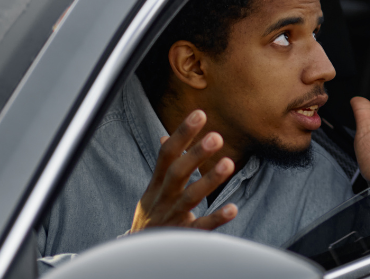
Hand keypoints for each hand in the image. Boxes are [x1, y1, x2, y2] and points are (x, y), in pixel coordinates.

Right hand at [130, 110, 236, 232]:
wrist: (137, 255)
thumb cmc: (152, 215)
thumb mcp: (153, 189)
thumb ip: (164, 165)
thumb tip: (167, 137)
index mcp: (156, 185)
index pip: (167, 155)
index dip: (182, 134)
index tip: (200, 114)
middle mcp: (162, 199)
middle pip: (177, 174)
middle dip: (195, 155)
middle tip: (217, 136)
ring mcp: (172, 218)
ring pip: (189, 198)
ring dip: (209, 180)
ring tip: (229, 163)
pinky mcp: (182, 236)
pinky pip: (200, 227)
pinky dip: (216, 218)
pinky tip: (233, 208)